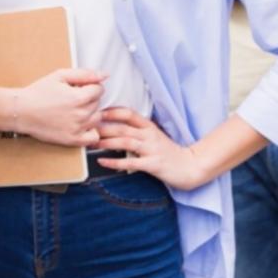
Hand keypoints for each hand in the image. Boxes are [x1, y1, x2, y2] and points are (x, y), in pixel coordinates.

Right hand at [15, 69, 106, 145]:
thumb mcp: (59, 76)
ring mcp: (77, 128)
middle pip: (98, 103)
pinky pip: (93, 137)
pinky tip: (79, 125)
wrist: (21, 111)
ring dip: (89, 114)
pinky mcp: (73, 140)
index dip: (89, 87)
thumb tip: (105, 75)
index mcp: (78, 97)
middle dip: (88, 99)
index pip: (99, 90)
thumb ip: (84, 74)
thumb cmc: (38, 92)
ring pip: (97, 119)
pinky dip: (90, 131)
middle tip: (72, 99)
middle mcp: (80, 114)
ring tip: (73, 111)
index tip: (77, 88)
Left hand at [94, 107, 210, 190]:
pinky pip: (131, 162)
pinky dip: (114, 162)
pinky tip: (102, 161)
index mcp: (149, 127)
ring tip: (92, 142)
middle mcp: (150, 136)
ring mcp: (152, 150)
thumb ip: (138, 130)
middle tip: (86, 128)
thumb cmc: (168, 152)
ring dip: (107, 142)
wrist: (190, 166)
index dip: (112, 112)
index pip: (129, 114)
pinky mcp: (153, 164)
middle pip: (123, 128)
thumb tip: (114, 126)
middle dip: (103, 128)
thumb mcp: (154, 136)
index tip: (96, 111)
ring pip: (126, 142)